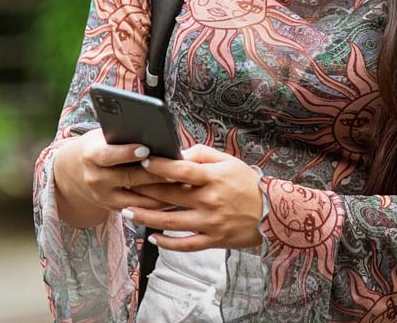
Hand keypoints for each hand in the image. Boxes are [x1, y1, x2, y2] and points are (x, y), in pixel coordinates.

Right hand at [52, 128, 177, 227]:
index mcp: (91, 156)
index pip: (109, 155)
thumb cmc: (96, 146)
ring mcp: (105, 198)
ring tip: (183, 182)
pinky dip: (159, 204)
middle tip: (178, 168)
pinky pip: (141, 209)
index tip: (146, 148)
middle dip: (155, 174)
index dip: (127, 153)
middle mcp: (96, 179)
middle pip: (130, 178)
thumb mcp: (101, 137)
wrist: (73, 173)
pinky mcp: (114, 209)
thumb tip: (152, 133)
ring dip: (162, 192)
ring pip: (139, 198)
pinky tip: (176, 196)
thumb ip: (121, 137)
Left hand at [124, 144, 263, 250]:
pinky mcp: (213, 240)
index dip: (160, 166)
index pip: (182, 170)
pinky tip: (152, 238)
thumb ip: (202, 154)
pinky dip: (168, 243)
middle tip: (124, 186)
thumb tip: (178, 153)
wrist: (272, 213)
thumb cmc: (247, 183)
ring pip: (171, 222)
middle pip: (170, 196)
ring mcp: (210, 223)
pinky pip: (186, 244)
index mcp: (213, 178)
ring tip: (127, 213)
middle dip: (144, 191)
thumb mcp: (228, 161)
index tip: (142, 162)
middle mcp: (209, 200)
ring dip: (147, 218)